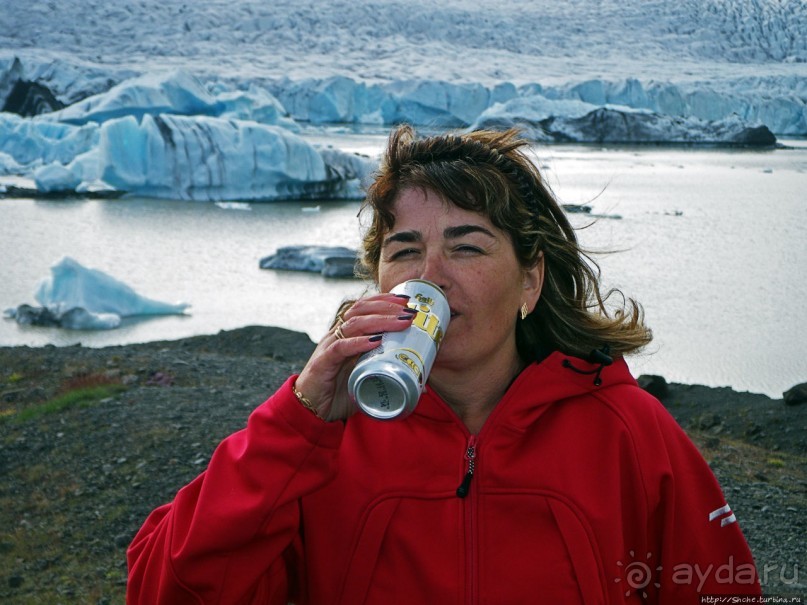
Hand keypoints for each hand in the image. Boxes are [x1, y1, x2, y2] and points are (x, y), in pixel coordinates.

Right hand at [295, 293, 414, 420]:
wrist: (312, 411)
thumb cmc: (341, 393)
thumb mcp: (370, 379)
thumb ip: (391, 376)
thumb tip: (421, 381)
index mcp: (347, 334)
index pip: (364, 307)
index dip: (384, 300)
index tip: (406, 300)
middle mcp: (337, 335)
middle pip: (361, 309)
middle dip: (387, 307)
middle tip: (409, 310)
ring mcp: (329, 347)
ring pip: (354, 324)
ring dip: (380, 321)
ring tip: (401, 322)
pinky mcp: (323, 362)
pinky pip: (341, 347)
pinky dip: (359, 343)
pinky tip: (375, 341)